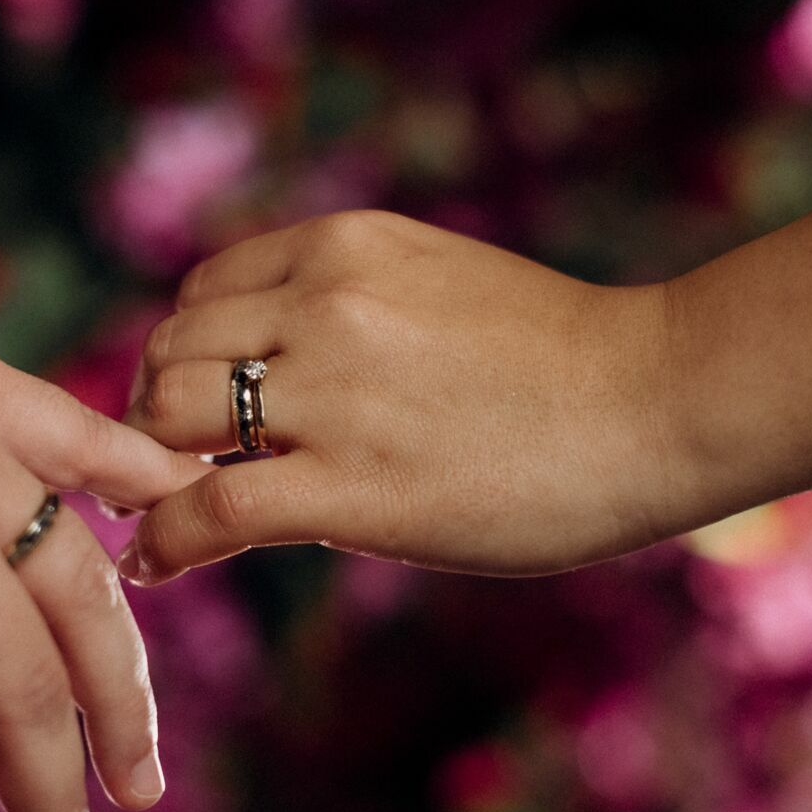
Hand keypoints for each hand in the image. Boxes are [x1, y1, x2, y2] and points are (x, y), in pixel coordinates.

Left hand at [117, 211, 683, 584]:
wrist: (660, 402)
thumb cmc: (566, 357)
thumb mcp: (436, 282)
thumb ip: (349, 304)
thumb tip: (270, 366)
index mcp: (343, 246)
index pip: (206, 290)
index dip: (187, 352)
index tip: (195, 402)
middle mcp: (323, 304)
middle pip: (171, 349)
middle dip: (157, 410)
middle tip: (172, 462)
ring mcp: (332, 394)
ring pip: (169, 419)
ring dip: (151, 468)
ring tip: (164, 507)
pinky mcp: (350, 487)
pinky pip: (209, 510)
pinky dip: (163, 542)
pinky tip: (153, 565)